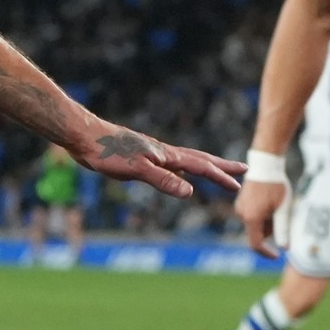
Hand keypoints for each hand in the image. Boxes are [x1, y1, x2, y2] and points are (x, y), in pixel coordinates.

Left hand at [73, 121, 245, 198]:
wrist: (84, 137)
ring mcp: (152, 154)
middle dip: (222, 166)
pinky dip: (181, 170)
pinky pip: (169, 165)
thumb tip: (191, 191)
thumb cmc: (107, 153)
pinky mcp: (139, 157)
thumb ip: (163, 180)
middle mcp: (163, 153)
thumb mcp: (136, 170)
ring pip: (186, 161)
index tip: (239, 183)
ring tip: (217, 172)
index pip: (200, 166)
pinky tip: (178, 174)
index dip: (220, 176)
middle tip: (244, 169)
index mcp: (166, 155)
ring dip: (204, 167)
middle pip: (199, 159)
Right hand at [238, 178, 288, 258]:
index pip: (256, 244)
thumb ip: (282, 229)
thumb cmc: (276, 185)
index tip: (277, 256)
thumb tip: (284, 248)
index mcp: (252, 218)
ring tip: (278, 205)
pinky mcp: (241, 203)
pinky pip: (252, 216)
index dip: (266, 253)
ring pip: (255, 224)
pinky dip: (262, 215)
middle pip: (257, 233)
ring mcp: (240, 208)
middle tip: (284, 215)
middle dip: (271, 230)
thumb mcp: (283, 209)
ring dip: (267, 222)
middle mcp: (242, 214)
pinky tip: (270, 201)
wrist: (265, 164)